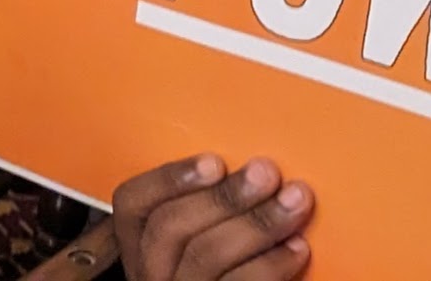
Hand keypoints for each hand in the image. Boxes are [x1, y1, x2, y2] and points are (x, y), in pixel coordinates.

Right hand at [111, 156, 310, 280]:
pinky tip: (297, 247)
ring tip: (295, 202)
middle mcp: (152, 273)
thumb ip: (212, 203)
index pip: (133, 203)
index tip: (215, 160)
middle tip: (267, 173)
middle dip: (224, 196)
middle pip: (170, 228)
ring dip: (256, 223)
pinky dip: (271, 264)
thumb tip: (253, 164)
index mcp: (142, 243)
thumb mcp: (205, 229)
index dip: (169, 178)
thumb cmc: (231, 262)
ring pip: (204, 257)